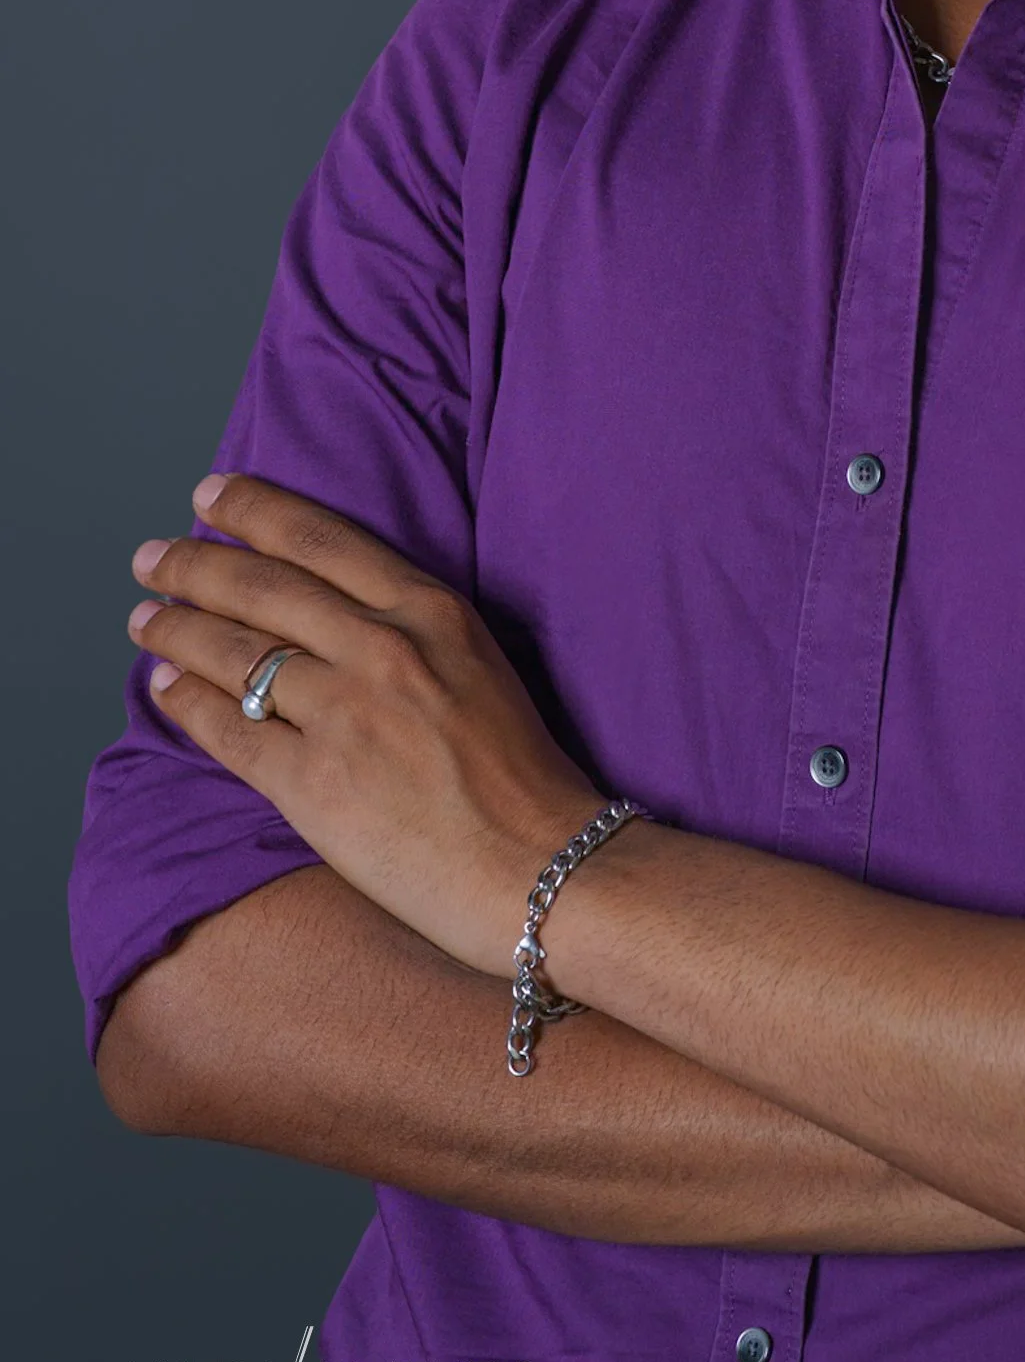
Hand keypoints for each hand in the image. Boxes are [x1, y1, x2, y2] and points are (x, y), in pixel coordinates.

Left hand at [128, 474, 603, 978]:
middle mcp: (382, 649)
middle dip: (195, 565)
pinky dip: (188, 703)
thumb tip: (328, 615)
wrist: (542, 866)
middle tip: (151, 556)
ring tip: (145, 619)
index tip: (211, 495)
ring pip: (235, 653)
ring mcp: (345, 716)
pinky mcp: (314, 785)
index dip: (255, 511)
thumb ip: (411, 632)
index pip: (321, 541)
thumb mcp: (479, 665)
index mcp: (431, 612)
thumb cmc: (520, 774)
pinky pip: (230, 731)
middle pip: (263, 588)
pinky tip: (167, 688)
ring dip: (177, 629)